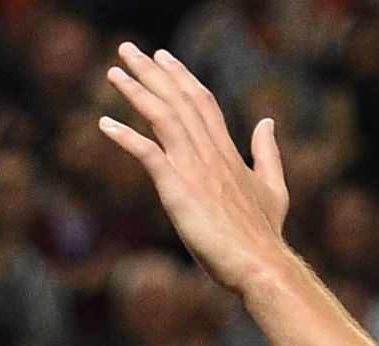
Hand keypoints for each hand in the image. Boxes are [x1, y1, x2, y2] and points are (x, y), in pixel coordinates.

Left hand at [99, 45, 294, 297]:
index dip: (180, 77)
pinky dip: (125, 137)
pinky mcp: (179, 189)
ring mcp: (194, 168)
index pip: (201, 102)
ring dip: (136, 91)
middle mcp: (210, 152)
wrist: (261, 264)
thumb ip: (268, 152)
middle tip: (128, 49)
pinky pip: (148, 154)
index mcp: (227, 151)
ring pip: (163, 117)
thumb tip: (268, 122)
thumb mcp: (273, 187)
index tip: (163, 58)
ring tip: (114, 72)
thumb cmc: (264, 235)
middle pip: (178, 99)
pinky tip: (104, 123)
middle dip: (152, 72)